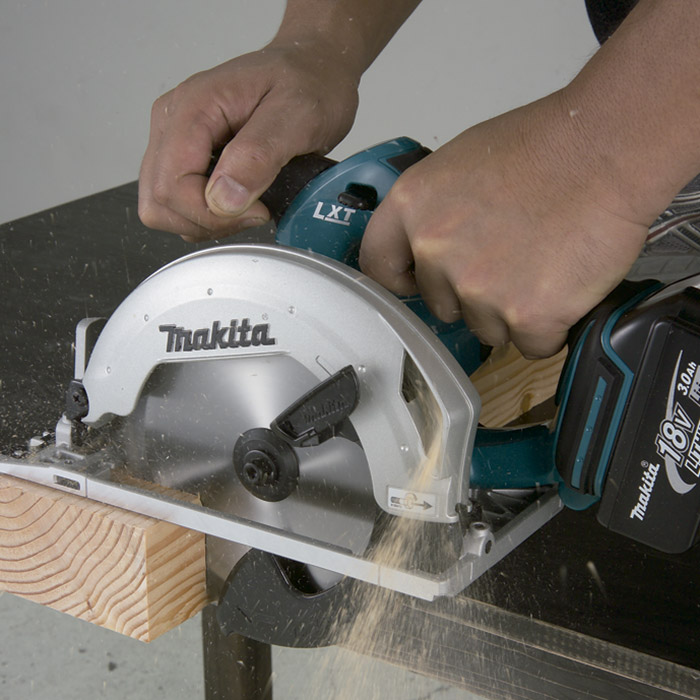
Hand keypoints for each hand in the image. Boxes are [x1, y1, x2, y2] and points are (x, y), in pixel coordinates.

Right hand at [138, 41, 359, 239]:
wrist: (315, 69)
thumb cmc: (310, 83)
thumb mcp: (298, 115)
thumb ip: (258, 156)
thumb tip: (223, 198)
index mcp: (193, 107)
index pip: (171, 186)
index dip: (212, 213)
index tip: (257, 209)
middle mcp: (174, 122)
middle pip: (158, 202)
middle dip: (208, 221)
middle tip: (254, 209)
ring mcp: (176, 140)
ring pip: (163, 208)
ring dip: (208, 221)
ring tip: (250, 203)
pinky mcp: (188, 157)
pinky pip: (180, 204)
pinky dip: (209, 216)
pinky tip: (240, 200)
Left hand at [359, 91, 649, 357]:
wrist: (606, 151)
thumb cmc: (542, 146)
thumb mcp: (460, 164)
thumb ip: (431, 212)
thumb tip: (425, 249)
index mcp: (412, 208)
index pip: (377, 265)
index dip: (400, 279)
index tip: (417, 283)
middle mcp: (436, 251)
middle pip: (442, 304)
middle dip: (472, 293)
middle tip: (510, 258)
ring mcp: (479, 288)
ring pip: (487, 328)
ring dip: (512, 310)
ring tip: (541, 265)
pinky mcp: (527, 315)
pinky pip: (531, 343)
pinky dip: (549, 327)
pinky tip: (562, 287)